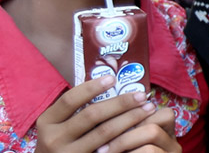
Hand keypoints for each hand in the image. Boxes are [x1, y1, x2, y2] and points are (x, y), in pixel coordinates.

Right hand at [35, 76, 176, 152]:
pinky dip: (127, 138)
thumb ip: (75, 110)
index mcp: (47, 122)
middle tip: (141, 95)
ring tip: (147, 109)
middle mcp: (54, 138)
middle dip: (120, 103)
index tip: (113, 78)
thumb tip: (108, 82)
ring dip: (130, 118)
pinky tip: (141, 130)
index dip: (92, 87)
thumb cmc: (62, 143)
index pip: (70, 100)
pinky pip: (111, 148)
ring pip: (105, 133)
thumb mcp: (59, 126)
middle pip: (92, 115)